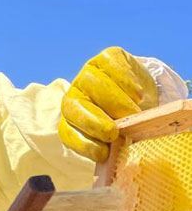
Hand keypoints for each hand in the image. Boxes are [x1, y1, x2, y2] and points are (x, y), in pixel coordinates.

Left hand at [59, 47, 159, 162]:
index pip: (67, 133)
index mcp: (72, 119)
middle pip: (74, 107)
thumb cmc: (128, 118)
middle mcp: (75, 95)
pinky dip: (125, 80)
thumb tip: (114, 152)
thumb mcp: (120, 134)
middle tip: (114, 133)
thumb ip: (112, 143)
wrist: (143, 93)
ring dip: (115, 102)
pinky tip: (138, 93)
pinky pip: (111, 65)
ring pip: (93, 84)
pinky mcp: (106, 57)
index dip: (83, 145)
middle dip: (94, 122)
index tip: (103, 154)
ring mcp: (88, 74)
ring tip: (135, 113)